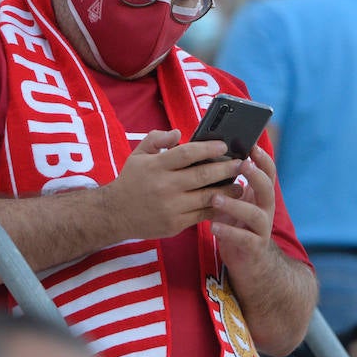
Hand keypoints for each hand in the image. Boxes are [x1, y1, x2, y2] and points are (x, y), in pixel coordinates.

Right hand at [102, 130, 241, 241]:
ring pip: (207, 197)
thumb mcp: (137, 155)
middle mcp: (165, 186)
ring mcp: (171, 207)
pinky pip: (202, 214)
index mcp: (156, 166)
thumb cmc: (131, 181)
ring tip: (240, 184)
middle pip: (202, 175)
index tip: (224, 146)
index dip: (208, 148)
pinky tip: (226, 202)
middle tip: (241, 163)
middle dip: (225, 169)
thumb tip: (178, 133)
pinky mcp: (175, 224)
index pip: (187, 154)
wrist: (115, 214)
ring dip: (227, 190)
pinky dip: (216, 208)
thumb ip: (156, 139)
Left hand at [209, 145, 279, 270]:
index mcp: (260, 196)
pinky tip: (214, 226)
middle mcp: (265, 210)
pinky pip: (244, 239)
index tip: (251, 145)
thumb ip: (228, 185)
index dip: (262, 159)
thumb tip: (209, 158)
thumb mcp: (234, 203)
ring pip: (255, 214)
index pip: (267, 173)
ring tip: (215, 198)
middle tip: (241, 165)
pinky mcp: (254, 248)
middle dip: (256, 175)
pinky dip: (229, 232)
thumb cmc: (236, 226)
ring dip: (236, 204)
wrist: (249, 264)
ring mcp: (261, 229)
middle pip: (267, 188)